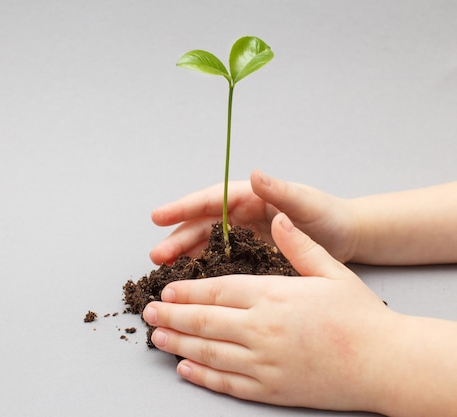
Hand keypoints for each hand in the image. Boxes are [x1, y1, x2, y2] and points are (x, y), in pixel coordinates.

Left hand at [143, 213, 393, 411]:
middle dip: (171, 314)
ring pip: (208, 350)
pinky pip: (227, 382)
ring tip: (157, 336)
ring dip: (177, 342)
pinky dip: (201, 375)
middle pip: (204, 319)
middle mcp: (261, 328)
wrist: (385, 362)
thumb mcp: (330, 270)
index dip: (186, 289)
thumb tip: (277, 217)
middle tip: (148, 311)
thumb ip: (298, 244)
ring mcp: (264, 361)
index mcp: (273, 295)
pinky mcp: (270, 388)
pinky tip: (184, 368)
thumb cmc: (359, 315)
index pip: (216, 289)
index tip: (166, 288)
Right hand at [149, 170, 358, 265]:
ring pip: (205, 245)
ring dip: (184, 257)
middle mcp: (241, 216)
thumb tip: (256, 174)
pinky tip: (189, 282)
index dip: (183, 208)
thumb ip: (280, 190)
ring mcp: (243, 236)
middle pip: (201, 226)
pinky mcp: (248, 255)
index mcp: (249, 198)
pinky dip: (202, 270)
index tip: (159, 216)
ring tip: (164, 272)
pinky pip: (219, 261)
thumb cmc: (328, 216)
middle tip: (157, 256)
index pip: (210, 200)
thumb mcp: (305, 202)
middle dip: (177, 239)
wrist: (346, 238)